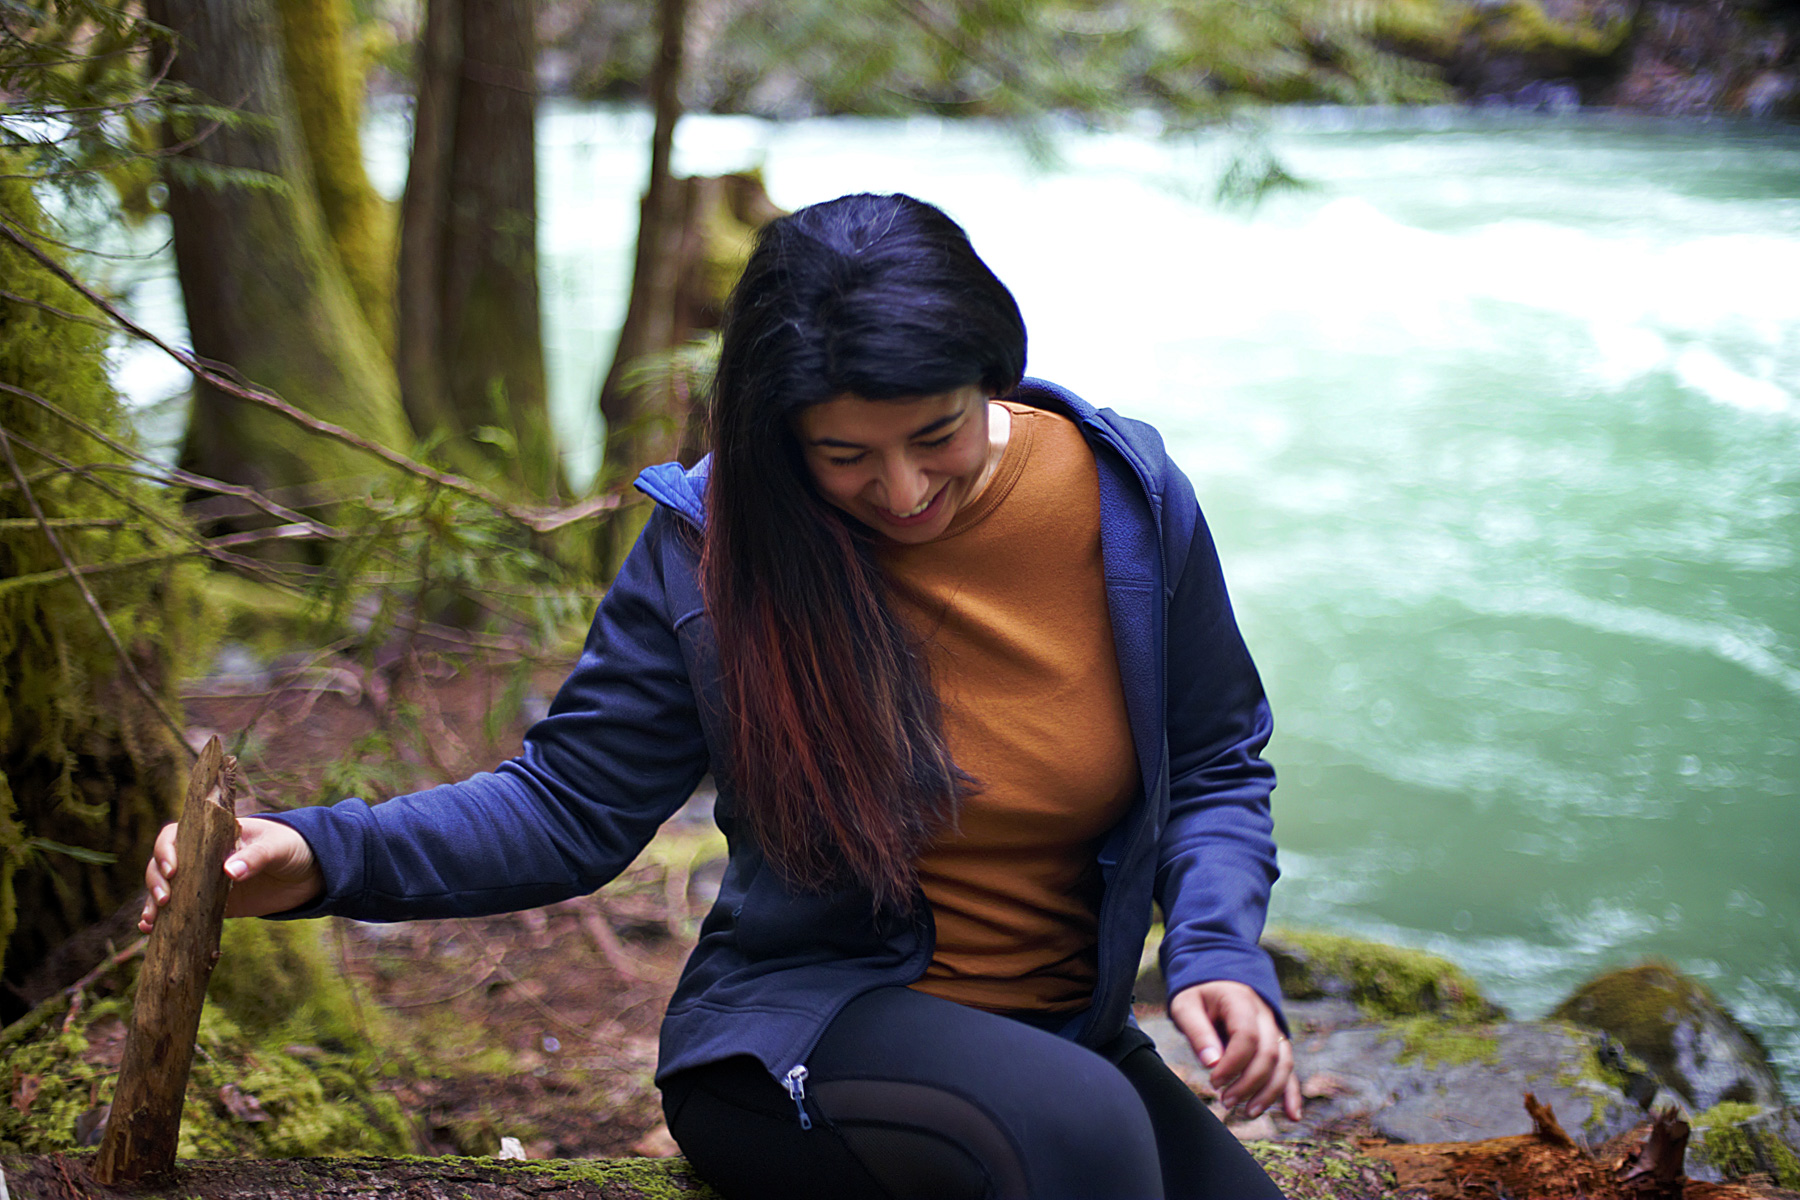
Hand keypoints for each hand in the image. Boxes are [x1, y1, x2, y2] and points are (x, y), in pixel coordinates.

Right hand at [139, 816, 322, 931]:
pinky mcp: (212, 905)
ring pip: (168, 889)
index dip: (167, 850)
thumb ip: (256, 857)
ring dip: (153, 903)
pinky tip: (151, 931)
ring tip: (149, 922)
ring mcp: (205, 881)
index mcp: (215, 835)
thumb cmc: (294, 847)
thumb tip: (229, 871)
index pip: (177, 836)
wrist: (312, 872)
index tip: (173, 869)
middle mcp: (203, 857)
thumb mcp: (278, 847)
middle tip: (165, 900)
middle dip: (156, 880)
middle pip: (164, 864)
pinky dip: (165, 920)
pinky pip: (182, 911)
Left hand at [1168, 980, 1301, 1120]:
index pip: (1246, 1037)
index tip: (1214, 1080)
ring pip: (1284, 1064)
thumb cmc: (1198, 996)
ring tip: (1248, 1112)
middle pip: (1269, 1054)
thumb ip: (1197, 1032)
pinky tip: (1292, 1116)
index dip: (1232, 1064)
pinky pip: (1289, 1068)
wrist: (1215, 981)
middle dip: (1249, 1083)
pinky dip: (1291, 1092)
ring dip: (1269, 1092)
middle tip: (1226, 1101)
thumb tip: (1211, 1064)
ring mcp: (1274, 1029)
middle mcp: (1264, 1015)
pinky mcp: (1276, 1043)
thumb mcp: (1186, 1006)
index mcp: (1240, 1001)